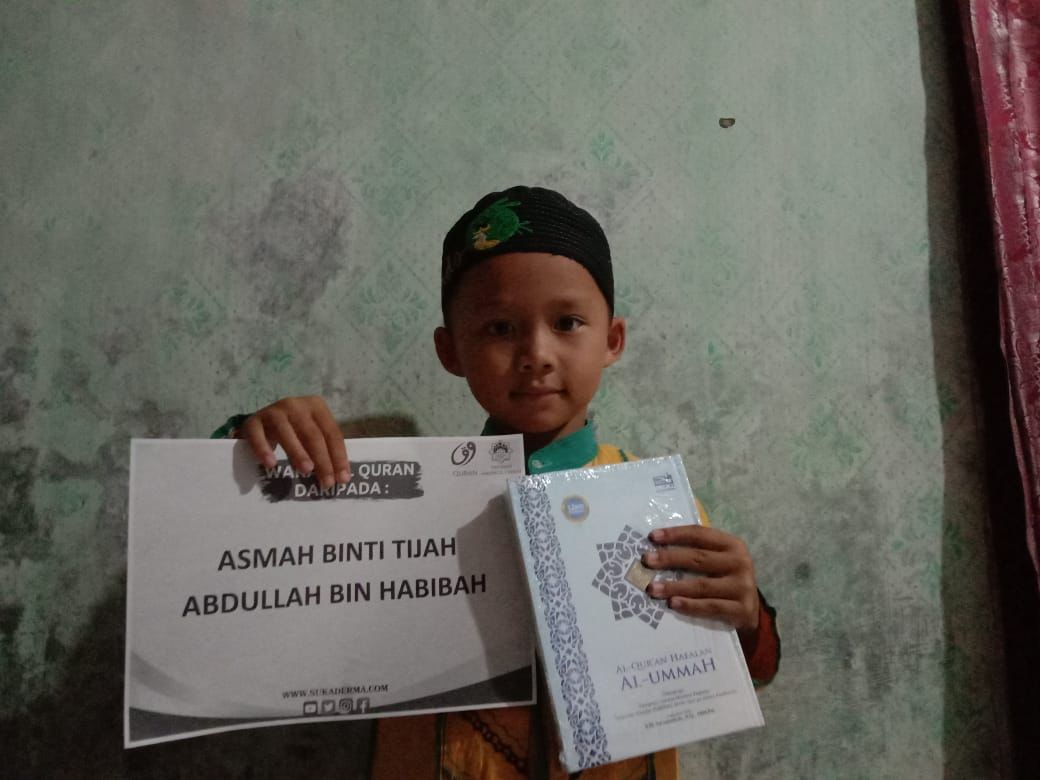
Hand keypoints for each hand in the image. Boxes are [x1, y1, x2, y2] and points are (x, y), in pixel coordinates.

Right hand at [239, 396, 349, 488]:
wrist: (260, 422)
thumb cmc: (294, 431)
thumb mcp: (311, 434)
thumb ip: (324, 449)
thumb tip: (340, 477)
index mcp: (316, 406)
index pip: (332, 433)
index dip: (339, 456)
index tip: (342, 478)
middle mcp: (296, 405)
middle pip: (313, 435)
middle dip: (322, 460)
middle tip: (326, 482)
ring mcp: (273, 411)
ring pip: (287, 433)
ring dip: (298, 453)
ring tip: (306, 470)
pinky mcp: (253, 421)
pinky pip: (258, 436)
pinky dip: (264, 450)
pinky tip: (271, 464)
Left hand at [641, 525, 759, 635]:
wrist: (751, 611)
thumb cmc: (726, 580)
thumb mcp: (719, 561)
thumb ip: (697, 552)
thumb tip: (657, 548)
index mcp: (732, 545)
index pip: (700, 535)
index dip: (675, 534)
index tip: (652, 537)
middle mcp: (739, 563)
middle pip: (699, 558)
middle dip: (670, 558)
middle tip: (646, 561)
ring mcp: (743, 587)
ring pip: (702, 585)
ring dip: (674, 586)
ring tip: (652, 588)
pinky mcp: (742, 610)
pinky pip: (711, 606)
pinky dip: (690, 605)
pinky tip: (673, 603)